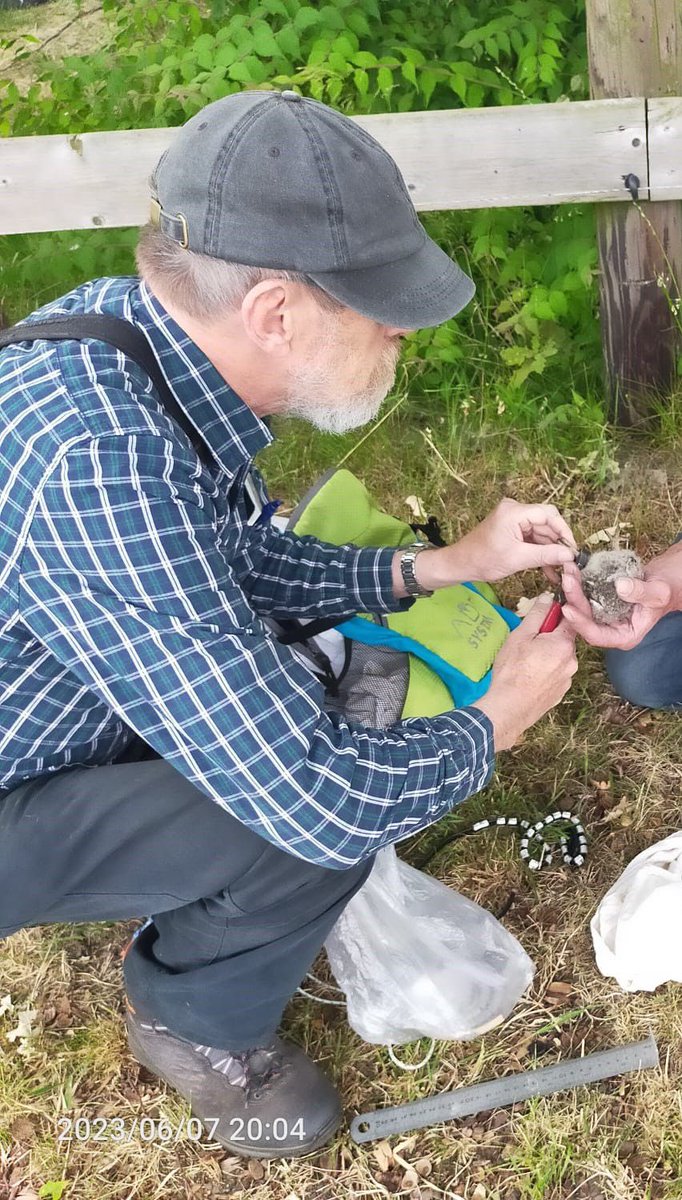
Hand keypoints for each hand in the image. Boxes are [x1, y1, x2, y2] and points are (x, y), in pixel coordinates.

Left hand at [402, 499, 577, 594]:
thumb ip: (545, 555)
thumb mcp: (518, 559)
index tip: (572, 549)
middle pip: (547, 523)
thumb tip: (570, 555)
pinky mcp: (512, 529)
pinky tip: (550, 569)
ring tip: (561, 570)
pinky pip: (532, 538)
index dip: (564, 531)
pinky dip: (540, 552)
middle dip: (558, 543)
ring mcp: (513, 519)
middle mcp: (515, 510)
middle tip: (569, 561)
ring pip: (541, 533)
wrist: (460, 564)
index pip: (549, 515)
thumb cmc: (483, 560)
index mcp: (514, 512)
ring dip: (550, 551)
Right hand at [472, 593, 577, 749]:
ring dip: (547, 656)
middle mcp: (572, 661)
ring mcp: (567, 679)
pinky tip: (528, 676)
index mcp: (564, 644)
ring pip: (559, 658)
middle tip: (526, 643)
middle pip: (563, 640)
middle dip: (548, 638)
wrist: (509, 708)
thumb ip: (537, 614)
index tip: (541, 616)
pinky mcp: (560, 693)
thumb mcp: (521, 636)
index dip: (555, 615)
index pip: (569, 619)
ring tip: (525, 662)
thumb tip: (548, 598)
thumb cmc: (513, 670)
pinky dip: (545, 672)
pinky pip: (555, 675)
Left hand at [562, 548, 681, 649]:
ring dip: (572, 590)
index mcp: (624, 635)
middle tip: (568, 580)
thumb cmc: (665, 591)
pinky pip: (585, 595)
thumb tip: (620, 587)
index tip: (569, 608)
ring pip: (582, 607)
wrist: (664, 581)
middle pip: (584, 620)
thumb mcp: (658, 593)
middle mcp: (611, 628)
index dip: (581, 624)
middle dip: (574, 600)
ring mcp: (604, 616)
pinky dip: (578, 583)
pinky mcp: (600, 602)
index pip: (597, 636)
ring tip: (569, 570)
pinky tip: (574, 569)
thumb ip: (641, 592)